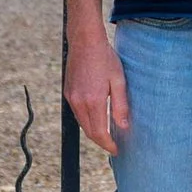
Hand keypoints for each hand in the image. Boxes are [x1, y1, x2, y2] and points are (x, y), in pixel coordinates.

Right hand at [65, 27, 130, 157]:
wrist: (85, 41)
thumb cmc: (105, 58)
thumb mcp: (118, 81)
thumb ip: (121, 105)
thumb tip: (123, 127)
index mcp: (93, 101)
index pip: (99, 133)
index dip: (108, 144)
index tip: (116, 149)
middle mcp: (79, 102)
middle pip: (89, 131)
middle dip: (101, 141)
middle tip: (113, 145)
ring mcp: (71, 98)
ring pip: (82, 123)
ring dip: (93, 131)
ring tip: (107, 134)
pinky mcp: (68, 92)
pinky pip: (77, 113)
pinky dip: (86, 120)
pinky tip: (96, 118)